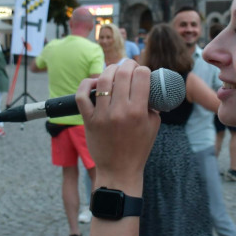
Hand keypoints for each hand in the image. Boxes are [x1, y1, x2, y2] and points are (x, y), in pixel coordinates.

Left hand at [77, 61, 159, 192]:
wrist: (119, 171)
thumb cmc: (138, 149)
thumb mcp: (154, 126)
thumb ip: (153, 105)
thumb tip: (147, 87)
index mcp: (138, 112)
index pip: (141, 76)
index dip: (143, 69)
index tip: (142, 72)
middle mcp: (120, 111)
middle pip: (122, 73)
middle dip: (127, 64)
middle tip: (129, 67)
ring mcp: (102, 115)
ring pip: (102, 80)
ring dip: (109, 70)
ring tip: (113, 71)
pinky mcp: (88, 120)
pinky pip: (82, 95)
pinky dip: (86, 84)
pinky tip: (94, 82)